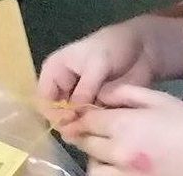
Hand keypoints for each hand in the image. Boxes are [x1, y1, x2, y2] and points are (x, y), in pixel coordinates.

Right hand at [39, 20, 155, 128]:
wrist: (138, 48)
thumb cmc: (110, 48)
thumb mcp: (96, 64)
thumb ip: (85, 89)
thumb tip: (74, 115)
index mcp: (54, 71)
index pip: (44, 98)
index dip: (53, 113)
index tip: (71, 123)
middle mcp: (64, 87)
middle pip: (57, 113)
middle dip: (68, 126)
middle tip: (83, 135)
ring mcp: (80, 99)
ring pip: (74, 121)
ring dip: (82, 129)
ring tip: (95, 134)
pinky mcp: (96, 108)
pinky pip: (90, 123)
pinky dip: (95, 129)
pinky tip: (105, 132)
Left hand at [63, 85, 182, 175]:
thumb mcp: (162, 100)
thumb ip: (127, 94)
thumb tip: (102, 96)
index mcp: (125, 126)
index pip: (88, 120)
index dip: (78, 117)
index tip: (74, 115)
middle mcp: (121, 153)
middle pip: (87, 144)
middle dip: (83, 136)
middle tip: (88, 132)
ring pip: (94, 170)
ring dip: (93, 160)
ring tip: (104, 154)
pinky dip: (107, 175)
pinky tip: (116, 169)